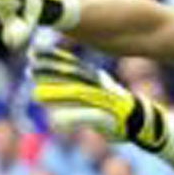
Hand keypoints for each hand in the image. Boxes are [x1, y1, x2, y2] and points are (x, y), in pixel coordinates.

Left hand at [29, 43, 173, 151]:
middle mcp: (99, 87)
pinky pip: (89, 117)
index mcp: (94, 79)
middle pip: (72, 76)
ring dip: (57, 94)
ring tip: (36, 95)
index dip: (52, 58)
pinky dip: (73, 118)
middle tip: (31, 66)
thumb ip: (68, 92)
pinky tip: (55, 122)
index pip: (71, 65)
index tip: (33, 52)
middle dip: (51, 70)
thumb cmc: (112, 109)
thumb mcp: (90, 96)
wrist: (142, 122)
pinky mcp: (108, 118)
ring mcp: (104, 101)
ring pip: (78, 95)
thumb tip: (41, 91)